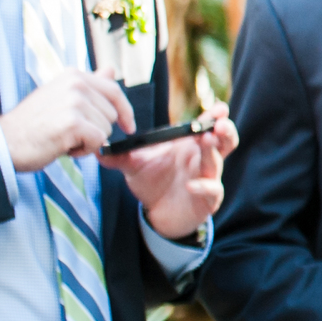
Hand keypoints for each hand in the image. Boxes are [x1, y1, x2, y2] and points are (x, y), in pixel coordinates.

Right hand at [0, 67, 133, 174]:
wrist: (4, 143)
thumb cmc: (32, 124)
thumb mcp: (60, 97)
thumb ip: (88, 85)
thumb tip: (111, 70)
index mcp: (73, 76)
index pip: (114, 90)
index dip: (125, 111)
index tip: (128, 127)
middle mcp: (76, 84)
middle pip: (112, 114)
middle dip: (96, 129)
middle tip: (69, 133)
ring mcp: (75, 102)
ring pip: (106, 130)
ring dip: (88, 141)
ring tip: (62, 138)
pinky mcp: (73, 122)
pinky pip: (98, 142)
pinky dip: (84, 150)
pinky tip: (63, 147)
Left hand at [106, 103, 236, 240]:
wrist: (157, 213)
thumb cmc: (152, 182)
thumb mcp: (134, 165)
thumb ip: (118, 156)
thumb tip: (97, 149)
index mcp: (190, 146)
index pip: (207, 127)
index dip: (215, 116)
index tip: (218, 107)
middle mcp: (203, 159)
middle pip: (224, 141)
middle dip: (224, 130)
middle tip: (219, 123)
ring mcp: (207, 178)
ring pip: (217, 162)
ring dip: (213, 151)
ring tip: (207, 140)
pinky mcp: (207, 200)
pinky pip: (211, 191)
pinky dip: (204, 187)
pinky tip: (191, 185)